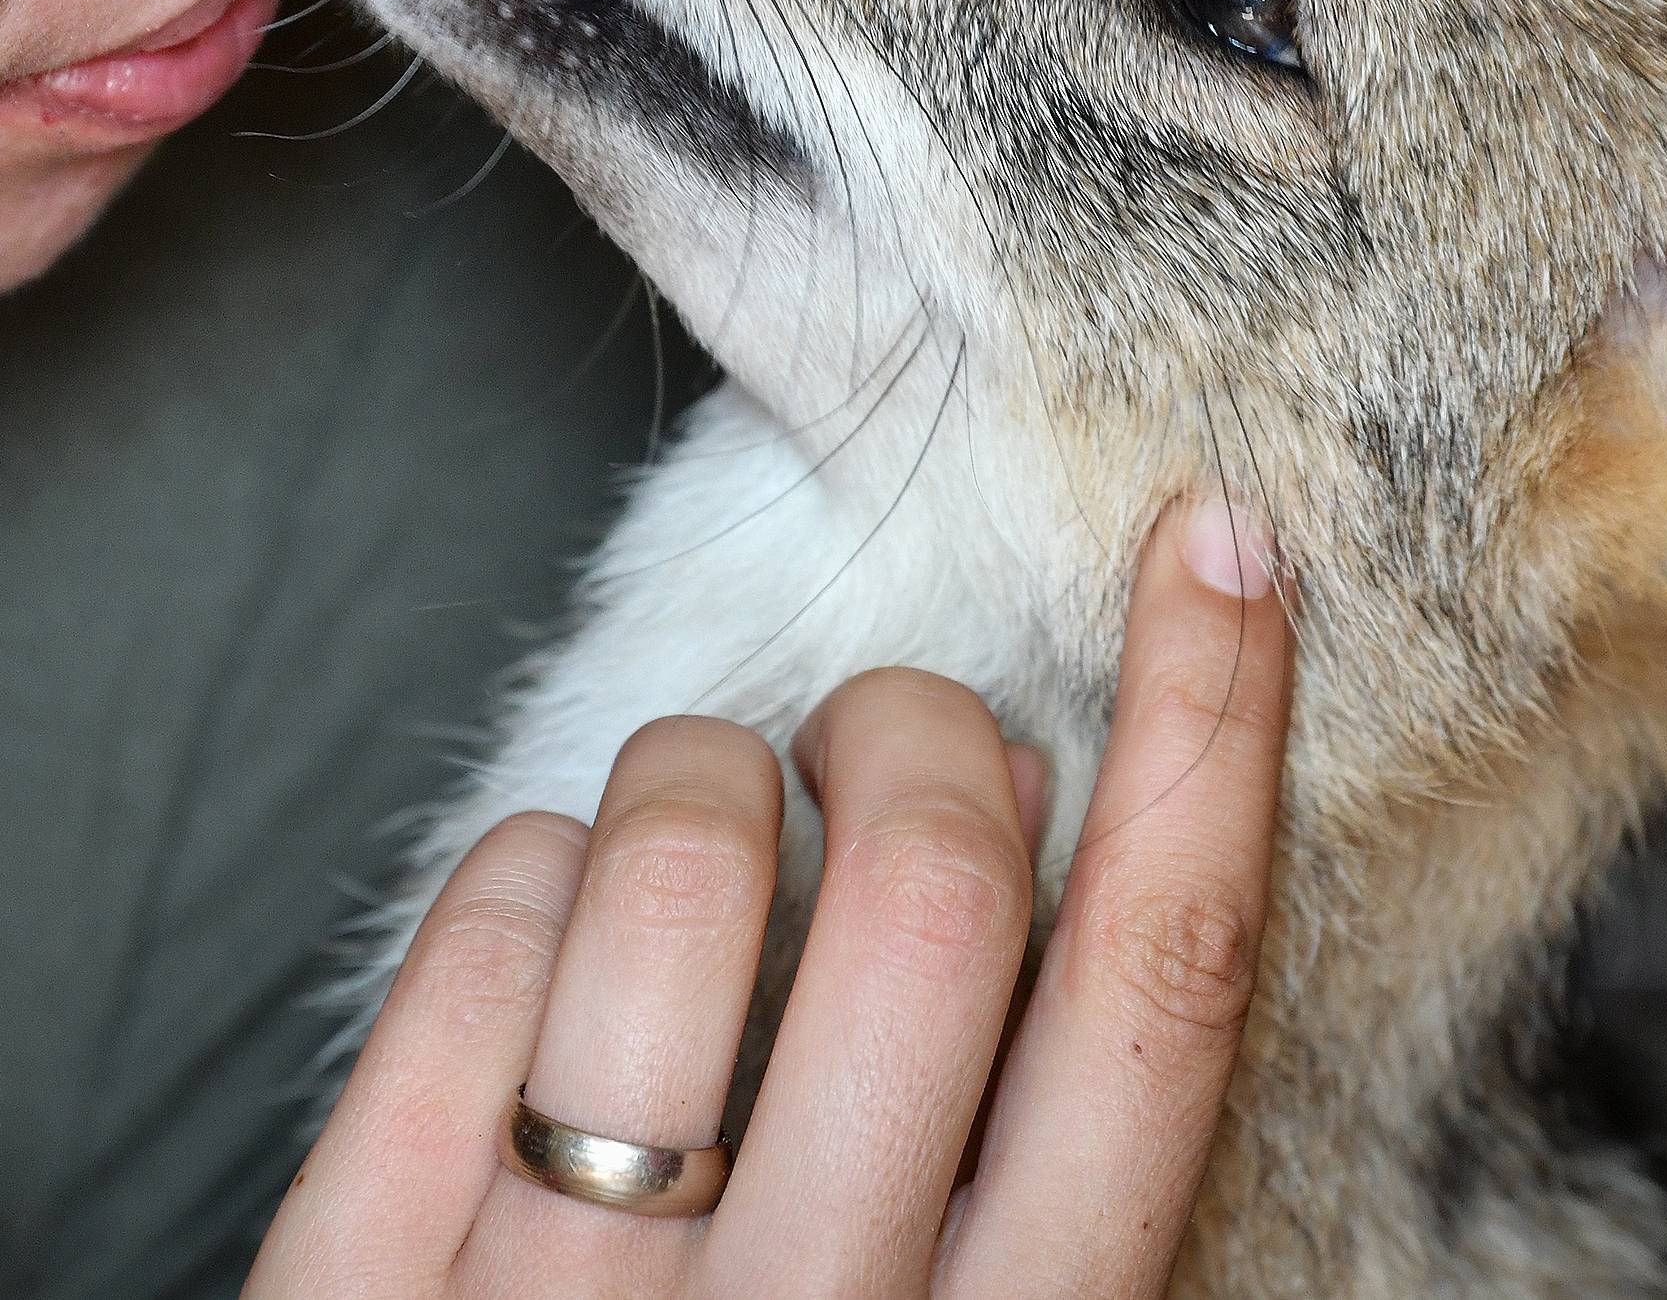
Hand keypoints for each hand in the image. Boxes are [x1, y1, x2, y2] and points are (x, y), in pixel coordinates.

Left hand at [246, 499, 1293, 1298]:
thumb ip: (1009, 1111)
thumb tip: (1029, 787)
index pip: (1160, 1002)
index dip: (1209, 737)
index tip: (1214, 540)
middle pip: (939, 890)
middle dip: (909, 726)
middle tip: (864, 741)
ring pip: (683, 867)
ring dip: (696, 775)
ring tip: (688, 844)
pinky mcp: (354, 1288)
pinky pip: (478, 932)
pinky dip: (529, 867)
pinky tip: (545, 944)